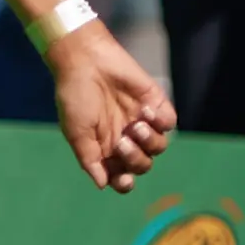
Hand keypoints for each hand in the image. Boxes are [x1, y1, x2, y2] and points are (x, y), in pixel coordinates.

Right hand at [49, 22, 173, 192]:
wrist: (85, 59)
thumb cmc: (75, 95)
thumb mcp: (76, 131)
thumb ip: (89, 159)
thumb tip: (103, 185)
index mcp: (105, 149)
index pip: (121, 176)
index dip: (125, 182)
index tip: (122, 177)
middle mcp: (125, 138)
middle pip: (143, 165)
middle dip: (136, 159)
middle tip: (123, 141)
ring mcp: (142, 121)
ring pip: (159, 147)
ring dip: (149, 141)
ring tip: (136, 124)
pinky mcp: (155, 104)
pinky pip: (169, 123)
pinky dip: (161, 122)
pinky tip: (145, 110)